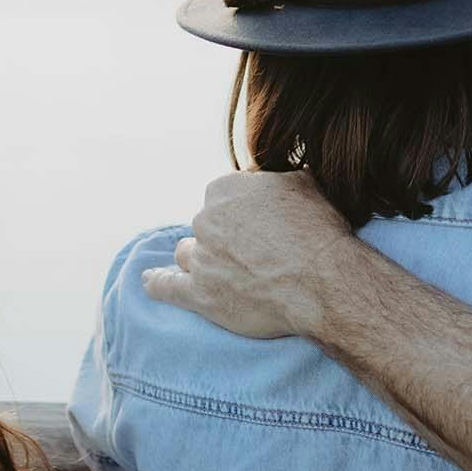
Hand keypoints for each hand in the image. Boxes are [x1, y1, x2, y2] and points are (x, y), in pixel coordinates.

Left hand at [141, 169, 357, 338]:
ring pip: (188, 253)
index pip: (225, 195)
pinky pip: (167, 286)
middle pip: (207, 225)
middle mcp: (206, 219)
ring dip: (201, 258)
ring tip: (220, 269)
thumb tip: (276, 175)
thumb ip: (279, 177)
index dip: (245, 211)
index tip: (261, 224)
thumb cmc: (317, 230)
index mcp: (225, 188)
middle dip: (226, 236)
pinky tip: (150, 281)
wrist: (321, 280)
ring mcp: (200, 258)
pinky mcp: (199, 295)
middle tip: (255, 252)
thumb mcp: (305, 184)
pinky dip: (157, 283)